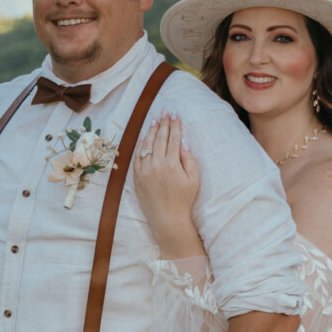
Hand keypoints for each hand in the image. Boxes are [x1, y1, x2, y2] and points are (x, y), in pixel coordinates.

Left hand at [133, 114, 204, 258]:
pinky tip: (144, 137)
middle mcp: (156, 164)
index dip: (174, 125)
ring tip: (155, 120)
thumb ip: (188, 158)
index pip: (173, 138)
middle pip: (159, 138)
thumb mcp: (193, 179)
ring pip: (147, 144)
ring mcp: (144, 170)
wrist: (167, 219)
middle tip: (165, 112)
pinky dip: (141, 145)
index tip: (175, 115)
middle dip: (163, 123)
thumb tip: (183, 142)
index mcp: (172, 164)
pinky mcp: (137, 176)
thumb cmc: (184, 200)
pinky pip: (137, 156)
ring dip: (151, 131)